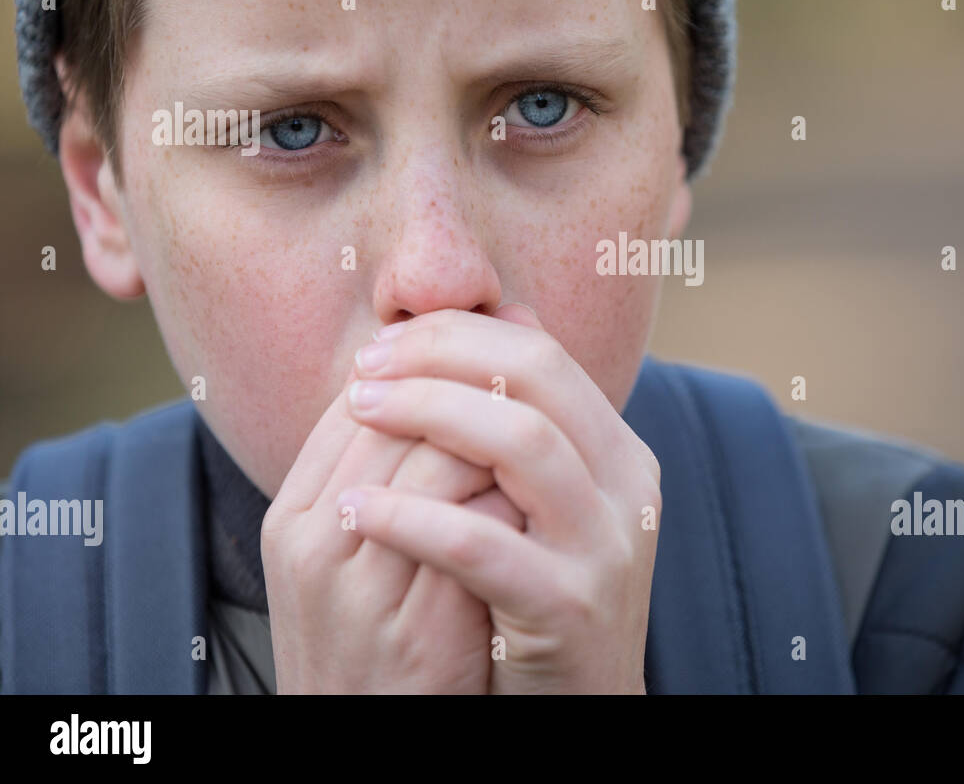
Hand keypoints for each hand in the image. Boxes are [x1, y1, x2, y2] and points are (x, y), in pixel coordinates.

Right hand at [261, 341, 524, 692]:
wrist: (367, 733)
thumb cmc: (375, 629)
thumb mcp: (357, 545)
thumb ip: (385, 467)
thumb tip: (446, 380)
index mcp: (294, 514)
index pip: (358, 400)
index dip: (431, 369)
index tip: (483, 361)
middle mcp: (312, 546)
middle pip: (399, 419)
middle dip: (471, 390)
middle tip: (524, 380)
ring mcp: (360, 593)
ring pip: (437, 466)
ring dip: (498, 437)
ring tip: (539, 428)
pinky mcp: (417, 636)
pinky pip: (473, 539)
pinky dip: (509, 503)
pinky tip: (538, 495)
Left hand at [337, 305, 661, 693]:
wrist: (577, 710)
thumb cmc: (537, 600)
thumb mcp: (540, 504)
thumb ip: (521, 418)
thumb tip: (496, 312)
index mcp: (617, 452)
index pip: (541, 351)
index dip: (456, 335)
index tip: (383, 347)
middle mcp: (629, 486)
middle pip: (538, 376)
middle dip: (439, 358)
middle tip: (364, 370)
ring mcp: (609, 546)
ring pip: (523, 441)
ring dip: (428, 413)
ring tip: (359, 413)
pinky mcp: (572, 606)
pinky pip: (484, 545)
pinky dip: (414, 519)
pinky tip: (358, 512)